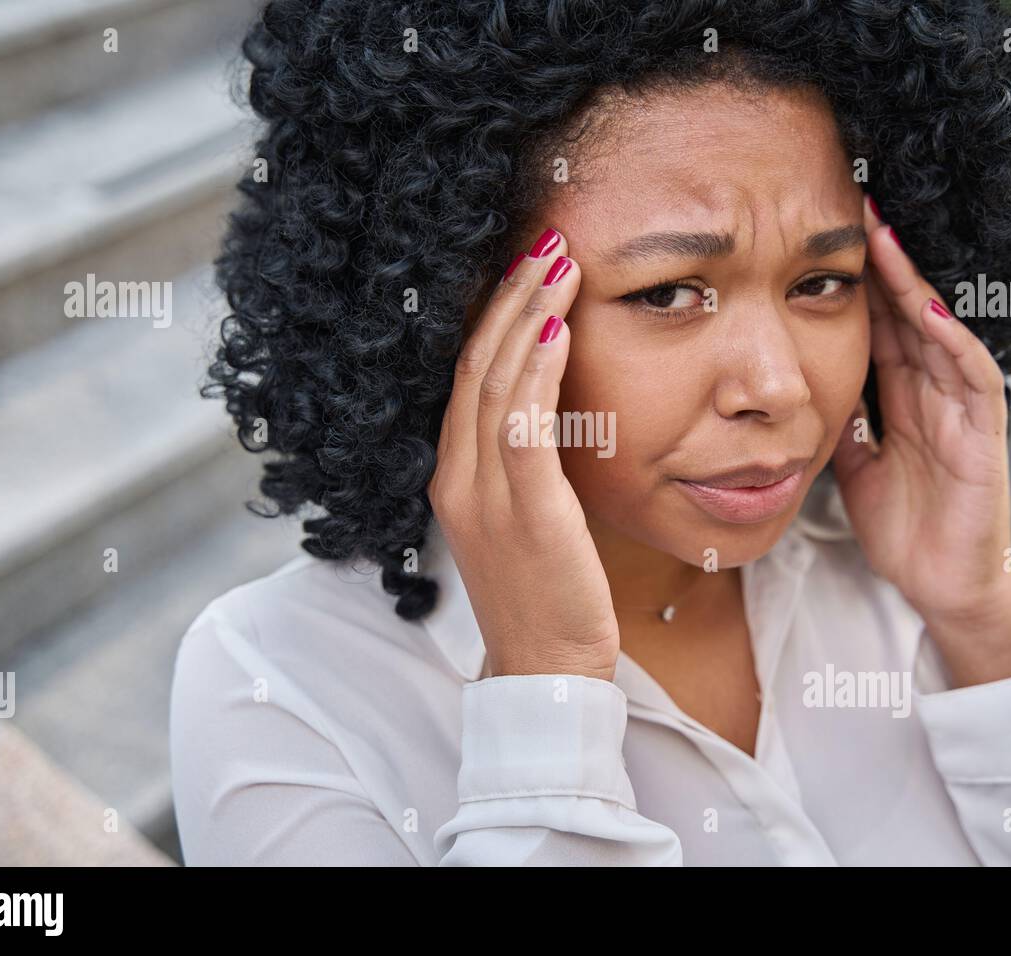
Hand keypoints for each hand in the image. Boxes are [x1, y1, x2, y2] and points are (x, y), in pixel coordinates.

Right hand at [428, 227, 619, 681]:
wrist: (543, 668)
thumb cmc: (542, 592)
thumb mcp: (521, 516)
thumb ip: (522, 462)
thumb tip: (549, 408)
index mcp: (453, 473)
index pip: (466, 375)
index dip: (492, 315)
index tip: (524, 266)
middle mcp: (456, 475)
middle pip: (474, 364)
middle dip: (508, 295)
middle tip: (545, 240)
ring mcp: (483, 493)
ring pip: (494, 382)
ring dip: (526, 314)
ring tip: (557, 261)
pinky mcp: (522, 511)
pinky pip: (521, 426)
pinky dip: (535, 371)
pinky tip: (556, 326)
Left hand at [830, 196, 1010, 684]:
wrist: (942, 586)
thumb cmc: (902, 526)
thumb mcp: (852, 464)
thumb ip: (837, 420)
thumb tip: (797, 383)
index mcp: (901, 396)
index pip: (877, 324)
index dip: (852, 281)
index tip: (818, 236)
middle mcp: (933, 392)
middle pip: (906, 312)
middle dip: (881, 261)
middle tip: (852, 205)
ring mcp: (962, 411)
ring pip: (939, 332)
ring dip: (913, 284)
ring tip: (883, 236)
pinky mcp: (985, 439)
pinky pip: (973, 380)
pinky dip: (954, 343)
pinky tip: (931, 310)